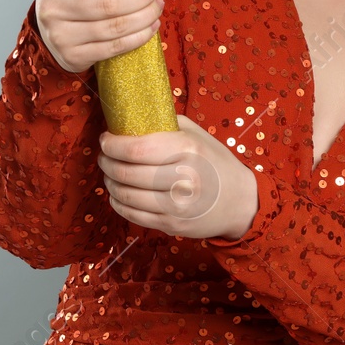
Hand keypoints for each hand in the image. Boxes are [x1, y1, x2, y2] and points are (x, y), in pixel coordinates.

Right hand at [34, 0, 167, 73]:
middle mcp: (50, 7)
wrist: (55, 26)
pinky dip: (138, 37)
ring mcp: (59, 35)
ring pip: (114, 27)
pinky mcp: (71, 56)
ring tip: (156, 6)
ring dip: (144, 17)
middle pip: (106, 5)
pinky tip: (150, 27)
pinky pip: (113, 47)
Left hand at [97, 115, 258, 240]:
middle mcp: (182, 178)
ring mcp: (176, 206)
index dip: (112, 145)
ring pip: (125, 195)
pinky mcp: (171, 225)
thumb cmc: (214, 163)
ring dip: (109, 182)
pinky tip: (118, 193)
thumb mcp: (196, 135)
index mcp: (187, 149)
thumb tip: (129, 119)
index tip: (106, 140)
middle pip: (127, 172)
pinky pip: (132, 215)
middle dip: (107, 162)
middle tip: (104, 156)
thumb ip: (165, 125)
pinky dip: (118, 203)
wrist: (240, 202)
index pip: (136, 148)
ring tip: (110, 174)